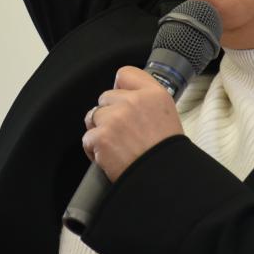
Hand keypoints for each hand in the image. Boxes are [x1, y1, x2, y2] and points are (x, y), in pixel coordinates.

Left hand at [81, 66, 184, 180]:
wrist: (163, 179)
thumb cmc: (166, 153)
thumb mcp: (166, 115)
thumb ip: (146, 101)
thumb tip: (124, 98)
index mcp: (153, 94)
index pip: (125, 74)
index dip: (119, 88)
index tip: (120, 101)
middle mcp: (133, 101)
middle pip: (105, 97)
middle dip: (109, 114)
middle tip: (122, 133)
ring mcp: (115, 118)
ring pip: (93, 116)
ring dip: (100, 131)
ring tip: (116, 146)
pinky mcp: (101, 137)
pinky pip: (88, 138)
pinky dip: (94, 150)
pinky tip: (110, 157)